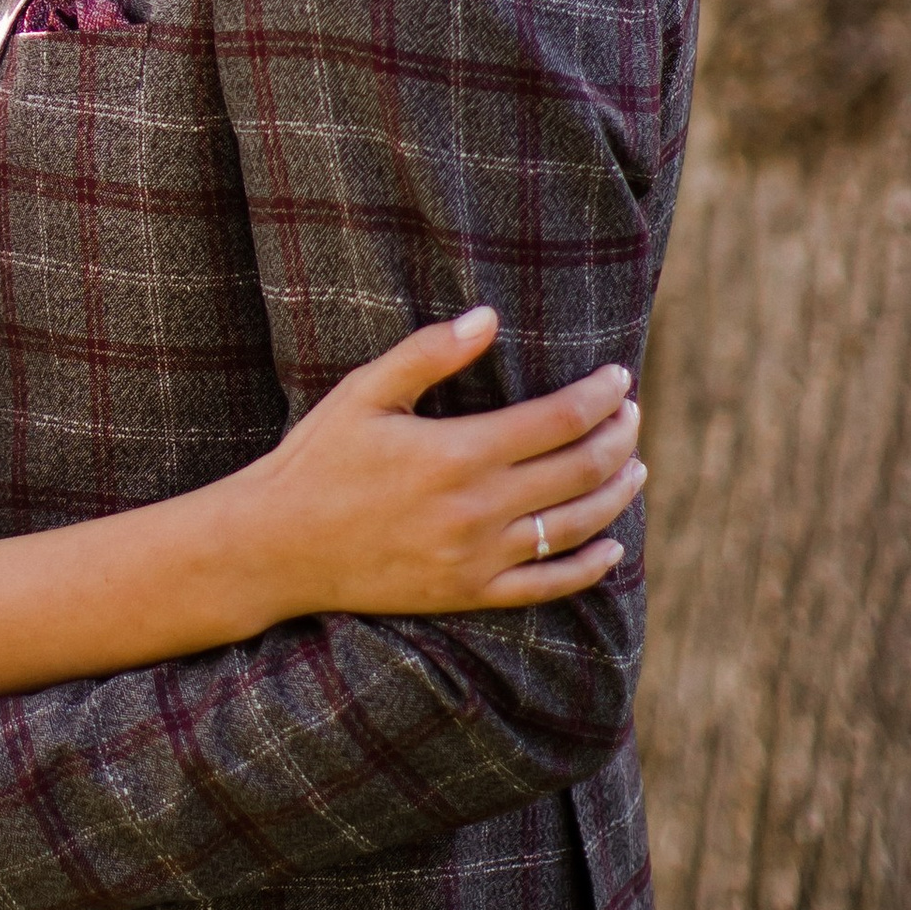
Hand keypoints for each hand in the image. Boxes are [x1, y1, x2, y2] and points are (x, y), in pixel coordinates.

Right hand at [247, 311, 644, 615]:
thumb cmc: (317, 459)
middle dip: (618, 438)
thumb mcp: (364, 393)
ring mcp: (476, 557)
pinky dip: (588, 567)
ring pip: (574, 527)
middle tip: (632, 415)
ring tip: (634, 467)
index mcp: (457, 452)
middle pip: (579, 470)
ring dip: (616, 494)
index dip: (600, 396)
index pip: (559, 419)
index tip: (619, 378)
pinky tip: (610, 547)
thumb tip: (489, 316)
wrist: (276, 546)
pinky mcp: (467, 593)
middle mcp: (477, 508)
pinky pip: (546, 586)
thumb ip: (429, 353)